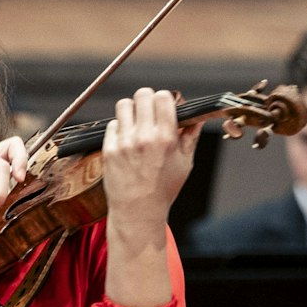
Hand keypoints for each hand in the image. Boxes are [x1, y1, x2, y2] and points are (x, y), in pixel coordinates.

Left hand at [99, 88, 199, 236]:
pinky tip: (125, 139)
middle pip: (142, 95)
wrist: (137, 212)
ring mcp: (124, 143)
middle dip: (146, 100)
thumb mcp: (185, 164)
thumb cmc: (163, 190)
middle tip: (148, 111)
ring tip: (135, 123)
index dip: (163, 98)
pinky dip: (119, 128)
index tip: (163, 106)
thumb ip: (191, 136)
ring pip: (124, 105)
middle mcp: (145, 137)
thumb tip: (197, 116)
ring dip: (130, 110)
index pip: (163, 97)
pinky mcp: (109, 149)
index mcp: (166, 138)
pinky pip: (112, 124)